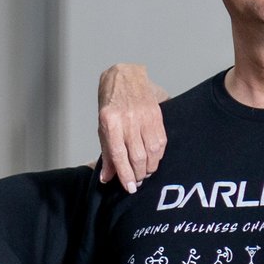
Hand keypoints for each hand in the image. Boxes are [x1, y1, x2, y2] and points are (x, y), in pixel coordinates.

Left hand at [94, 64, 167, 190]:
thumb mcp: (102, 125)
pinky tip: (153, 160)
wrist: (125, 75)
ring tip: (145, 173)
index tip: (129, 188)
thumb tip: (107, 177)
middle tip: (137, 182)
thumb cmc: (111, 101)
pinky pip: (161, 141)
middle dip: (138, 174)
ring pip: (151, 151)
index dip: (125, 174)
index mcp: (110, 122)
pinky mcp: (157, 115)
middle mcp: (128, 120)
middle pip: (137, 156)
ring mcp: (144, 117)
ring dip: (149, 167)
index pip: (119, 154)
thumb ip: (106, 151)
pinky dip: (158, 155)